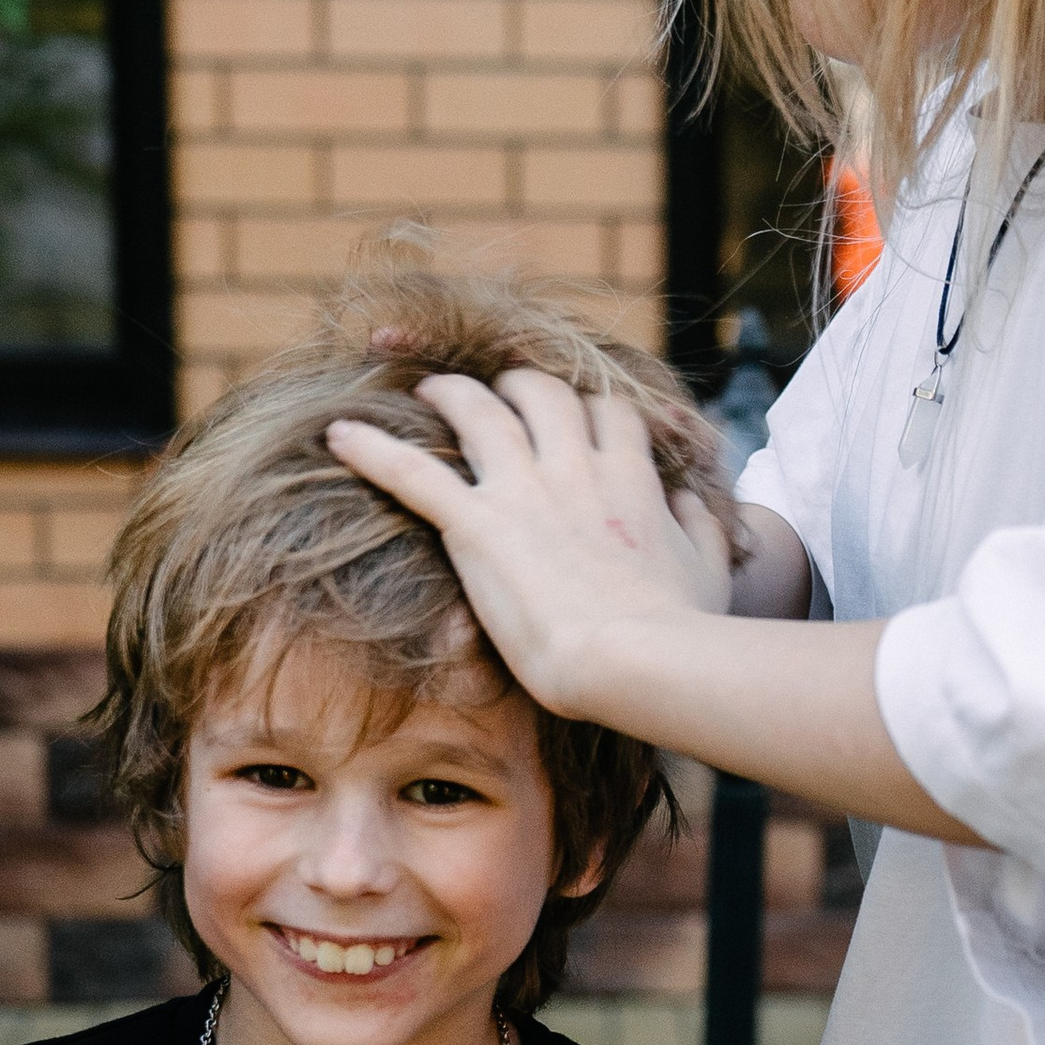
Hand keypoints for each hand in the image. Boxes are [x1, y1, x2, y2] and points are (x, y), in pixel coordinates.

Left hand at [328, 367, 735, 716]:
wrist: (637, 657)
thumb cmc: (680, 627)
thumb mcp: (707, 568)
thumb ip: (698, 525)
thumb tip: (687, 502)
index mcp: (631, 478)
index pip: (608, 414)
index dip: (588, 410)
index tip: (574, 420)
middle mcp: (574, 467)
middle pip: (542, 394)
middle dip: (517, 387)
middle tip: (495, 396)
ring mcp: (524, 490)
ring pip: (477, 411)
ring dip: (448, 395)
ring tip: (426, 392)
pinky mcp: (478, 524)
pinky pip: (413, 471)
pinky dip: (371, 449)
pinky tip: (337, 435)